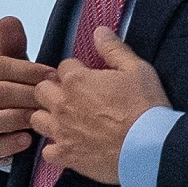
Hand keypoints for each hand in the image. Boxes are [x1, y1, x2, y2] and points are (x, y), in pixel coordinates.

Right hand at [0, 14, 47, 168]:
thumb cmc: (13, 91)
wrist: (8, 128)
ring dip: (19, 118)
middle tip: (56, 99)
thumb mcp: (14, 67)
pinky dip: (9, 143)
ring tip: (41, 118)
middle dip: (29, 95)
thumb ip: (12, 45)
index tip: (53, 75)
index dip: (28, 70)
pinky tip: (28, 138)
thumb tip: (9, 19)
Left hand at [34, 25, 171, 186]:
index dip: (76, 72)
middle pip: (41, 90)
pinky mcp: (65, 155)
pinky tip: (69, 147)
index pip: (63, 67)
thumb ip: (113, 49)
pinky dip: (55, 150)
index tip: (88, 80)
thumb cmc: (147, 108)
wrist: (151, 148)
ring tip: (67, 121)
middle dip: (54, 91)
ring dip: (48, 118)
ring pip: (36, 119)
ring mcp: (60, 131)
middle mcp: (61, 104)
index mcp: (76, 80)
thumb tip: (98, 31)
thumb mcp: (137, 70)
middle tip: (74, 99)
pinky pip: (48, 152)